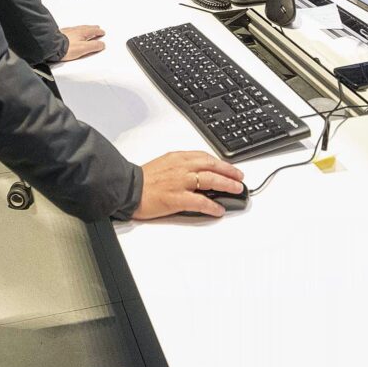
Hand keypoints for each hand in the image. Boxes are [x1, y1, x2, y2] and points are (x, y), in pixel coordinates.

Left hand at [58, 25, 105, 60]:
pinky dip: (75, 31)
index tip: (102, 32)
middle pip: (86, 28)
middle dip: (93, 28)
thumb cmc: (66, 48)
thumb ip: (94, 46)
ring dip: (84, 29)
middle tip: (96, 28)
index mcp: (82, 32)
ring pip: (79, 28)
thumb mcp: (83, 48)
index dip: (99, 32)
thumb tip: (101, 44)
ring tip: (86, 30)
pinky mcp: (61, 34)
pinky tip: (73, 33)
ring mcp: (68, 32)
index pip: (93, 31)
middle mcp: (75, 30)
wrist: (51, 46)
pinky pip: (71, 30)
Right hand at [132, 151, 246, 218]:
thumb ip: (182, 165)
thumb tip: (198, 172)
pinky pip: (199, 201)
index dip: (221, 163)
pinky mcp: (176, 198)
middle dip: (229, 172)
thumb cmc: (144, 179)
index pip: (206, 157)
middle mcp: (182, 167)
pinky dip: (212, 205)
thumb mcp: (165, 163)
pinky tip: (218, 209)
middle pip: (212, 166)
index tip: (230, 168)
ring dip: (227, 185)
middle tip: (240, 179)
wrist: (128, 188)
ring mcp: (180, 182)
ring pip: (210, 180)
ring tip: (236, 190)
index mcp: (178, 157)